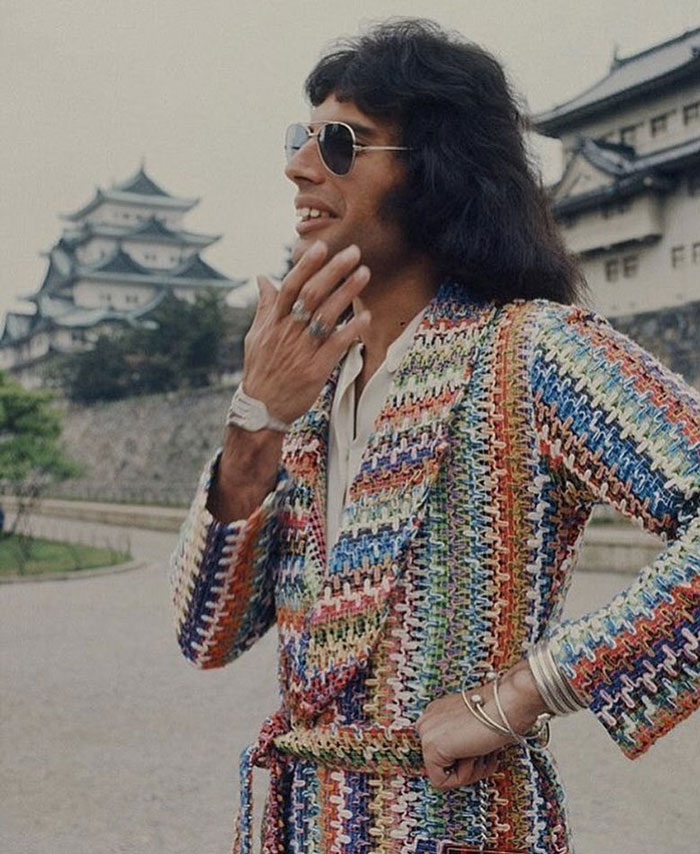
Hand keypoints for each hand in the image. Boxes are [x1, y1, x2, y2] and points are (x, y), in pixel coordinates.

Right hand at [242, 241, 371, 424]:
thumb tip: (262, 277)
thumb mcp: (255, 336)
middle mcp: (287, 333)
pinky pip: (336, 346)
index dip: (306, 266)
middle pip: (311, 295)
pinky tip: (366, 317)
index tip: (321, 246)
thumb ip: (264, 306)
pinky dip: (352, 330)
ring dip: (347, 293)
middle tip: (353, 252)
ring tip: (365, 274)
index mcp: (273, 322)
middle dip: (333, 271)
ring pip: (326, 316)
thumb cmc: (261, 370)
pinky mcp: (315, 370)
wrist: (262, 410)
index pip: (289, 287)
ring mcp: (301, 351)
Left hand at [415, 661, 548, 790]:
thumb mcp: (475, 726)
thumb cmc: (499, 713)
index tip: (482, 752)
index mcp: (437, 713)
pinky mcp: (430, 746)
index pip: (444, 753)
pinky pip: (441, 781)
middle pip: (442, 765)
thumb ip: (462, 739)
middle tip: (484, 755)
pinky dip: (463, 776)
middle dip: (468, 767)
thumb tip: (463, 757)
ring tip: (482, 752)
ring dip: (469, 771)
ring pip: (442, 775)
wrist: (505, 705)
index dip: (467, 759)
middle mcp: (428, 720)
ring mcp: (426, 732)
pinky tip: (474, 755)